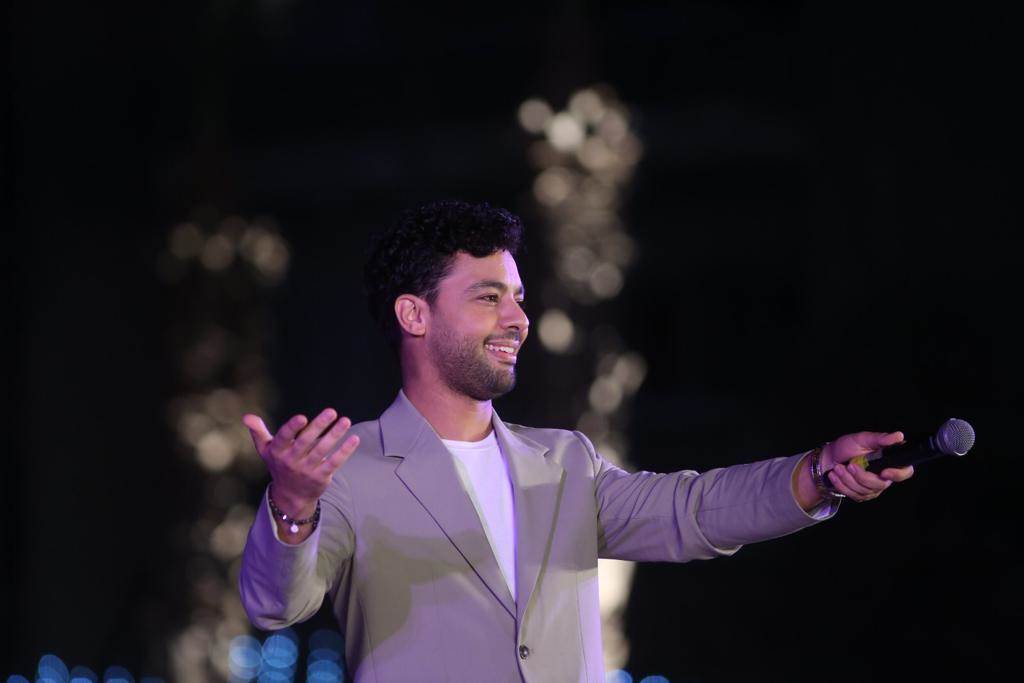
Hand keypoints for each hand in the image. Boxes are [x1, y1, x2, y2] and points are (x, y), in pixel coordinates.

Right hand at [242, 408, 359, 517]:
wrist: (290, 495)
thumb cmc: (279, 465)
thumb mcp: (266, 450)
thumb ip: (258, 432)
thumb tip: (246, 416)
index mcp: (277, 451)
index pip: (284, 438)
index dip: (292, 428)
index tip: (302, 417)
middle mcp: (291, 461)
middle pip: (306, 442)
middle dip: (319, 426)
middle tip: (332, 411)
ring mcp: (306, 470)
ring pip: (322, 451)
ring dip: (335, 435)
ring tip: (346, 420)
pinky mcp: (320, 477)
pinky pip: (334, 463)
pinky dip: (345, 451)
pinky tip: (354, 439)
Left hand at [822, 431, 913, 501]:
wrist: (830, 457)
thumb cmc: (848, 446)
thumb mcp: (863, 439)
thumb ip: (881, 438)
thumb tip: (899, 436)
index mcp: (889, 462)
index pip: (904, 472)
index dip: (897, 474)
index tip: (884, 472)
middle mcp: (884, 478)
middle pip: (880, 485)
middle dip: (862, 476)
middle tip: (850, 465)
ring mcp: (873, 488)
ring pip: (865, 491)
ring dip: (848, 478)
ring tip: (838, 467)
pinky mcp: (861, 495)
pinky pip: (853, 495)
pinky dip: (841, 484)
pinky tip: (835, 475)